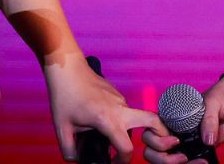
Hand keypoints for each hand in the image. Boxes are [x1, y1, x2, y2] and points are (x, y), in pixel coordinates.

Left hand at [43, 55, 165, 162]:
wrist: (67, 69)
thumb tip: (76, 160)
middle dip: (161, 135)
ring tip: (116, 139)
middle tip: (157, 146)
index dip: (123, 161)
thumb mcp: (62, 128)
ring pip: (136, 118)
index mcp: (107, 119)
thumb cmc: (65, 95)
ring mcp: (120, 100)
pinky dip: (122, 120)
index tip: (114, 163)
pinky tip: (103, 123)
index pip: (126, 148)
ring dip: (132, 130)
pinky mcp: (117, 95)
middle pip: (152, 121)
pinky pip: (125, 111)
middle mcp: (119, 109)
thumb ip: (70, 150)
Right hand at [141, 76, 223, 163]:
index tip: (175, 140)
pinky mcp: (195, 152)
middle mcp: (172, 131)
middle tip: (182, 156)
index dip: (156, 139)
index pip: (151, 131)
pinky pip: (185, 163)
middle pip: (152, 150)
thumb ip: (209, 120)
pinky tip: (203, 163)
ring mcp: (182, 144)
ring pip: (165, 160)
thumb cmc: (219, 97)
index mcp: (170, 118)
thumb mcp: (213, 103)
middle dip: (162, 158)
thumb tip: (207, 140)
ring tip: (197, 162)